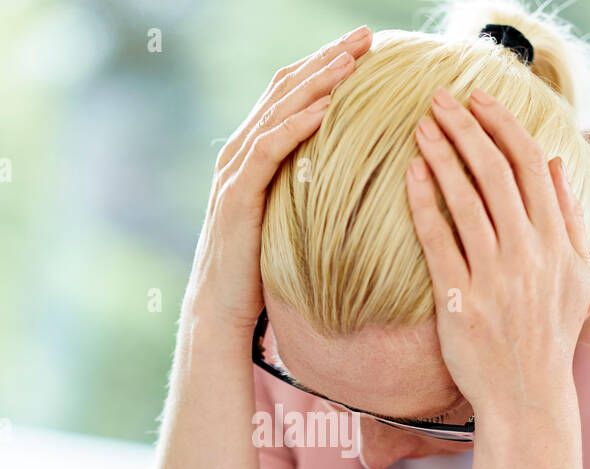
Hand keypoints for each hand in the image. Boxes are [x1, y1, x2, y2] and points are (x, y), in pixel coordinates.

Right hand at [183, 25, 372, 335]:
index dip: (327, 66)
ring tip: (352, 60)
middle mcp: (240, 153)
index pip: (292, 95)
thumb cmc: (261, 272)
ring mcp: (234, 172)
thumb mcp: (291, 219)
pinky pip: (268, 150)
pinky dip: (296, 125)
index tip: (368, 48)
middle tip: (367, 36)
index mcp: (254, 153)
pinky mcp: (236, 197)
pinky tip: (325, 109)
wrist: (222, 311)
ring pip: (277, 112)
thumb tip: (355, 176)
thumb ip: (309, 189)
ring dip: (317, 82)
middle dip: (327, 59)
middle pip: (286, 90)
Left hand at [405, 86, 589, 418]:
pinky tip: (411, 174)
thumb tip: (553, 164)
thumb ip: (567, 219)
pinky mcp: (460, 302)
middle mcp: (530, 255)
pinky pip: (439, 241)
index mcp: (558, 244)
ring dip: (442, 155)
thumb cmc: (547, 338)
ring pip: (466, 200)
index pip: (531, 166)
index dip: (503, 126)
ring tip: (420, 126)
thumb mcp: (573, 278)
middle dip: (466, 128)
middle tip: (439, 99)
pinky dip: (424, 203)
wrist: (527, 398)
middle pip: (497, 173)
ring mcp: (495, 278)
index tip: (479, 100)